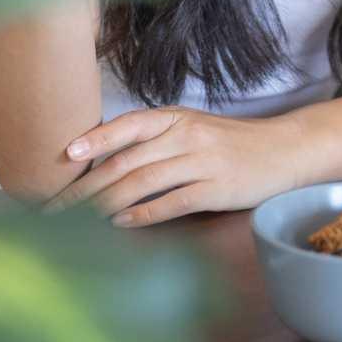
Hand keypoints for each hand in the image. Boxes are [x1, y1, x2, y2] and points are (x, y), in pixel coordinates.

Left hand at [50, 107, 312, 225]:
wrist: (285, 150)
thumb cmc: (232, 142)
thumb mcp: (193, 128)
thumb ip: (156, 139)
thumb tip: (105, 163)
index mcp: (177, 117)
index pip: (128, 124)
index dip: (96, 139)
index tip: (66, 156)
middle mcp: (186, 135)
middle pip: (126, 161)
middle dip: (86, 187)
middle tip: (57, 207)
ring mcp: (202, 161)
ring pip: (143, 182)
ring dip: (106, 204)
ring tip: (78, 222)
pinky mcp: (217, 188)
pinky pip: (172, 202)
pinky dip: (143, 214)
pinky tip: (121, 224)